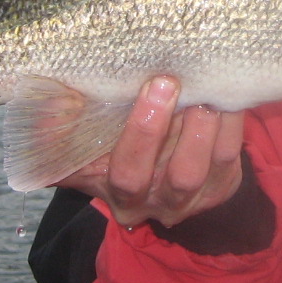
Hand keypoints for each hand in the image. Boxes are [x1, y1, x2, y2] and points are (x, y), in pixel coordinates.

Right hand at [52, 76, 245, 228]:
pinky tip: (224, 89)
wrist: (151, 171)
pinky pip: (232, 152)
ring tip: (203, 86)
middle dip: (180, 126)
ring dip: (210, 123)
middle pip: (179, 176)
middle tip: (170, 80)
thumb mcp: (78, 145)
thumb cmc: (106, 148)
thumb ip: (59, 128)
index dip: (141, 134)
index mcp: (120, 195)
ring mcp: (196, 195)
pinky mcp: (222, 182)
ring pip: (210, 164)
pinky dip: (232, 120)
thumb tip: (49, 100)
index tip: (150, 87)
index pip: (128, 174)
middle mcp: (160, 202)